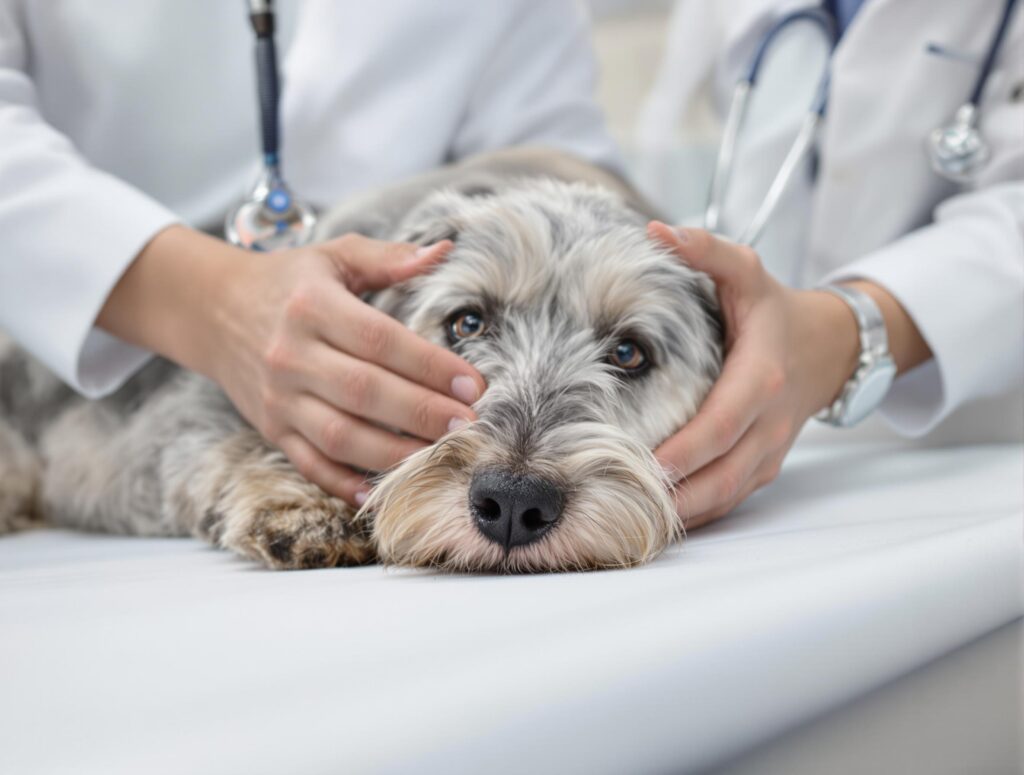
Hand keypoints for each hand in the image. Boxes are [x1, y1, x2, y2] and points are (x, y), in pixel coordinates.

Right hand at [100, 226, 484, 505]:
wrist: (212, 310)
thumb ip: (388, 256)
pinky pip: (310, 464)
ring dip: (394, 454)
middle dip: (422, 413)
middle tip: (468, 426)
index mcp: (311, 306)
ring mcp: (279, 398)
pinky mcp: (271, 429)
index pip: (380, 341)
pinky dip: (344, 484)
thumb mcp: (333, 256)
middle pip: (364, 392)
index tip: (473, 384)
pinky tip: (381, 492)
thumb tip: (444, 250)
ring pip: (340, 436)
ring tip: (439, 457)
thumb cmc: (286, 282)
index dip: (430, 365)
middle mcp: (291, 355)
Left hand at [648, 222, 860, 528]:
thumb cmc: (773, 312)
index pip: (721, 425)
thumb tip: (658, 231)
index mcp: (762, 379)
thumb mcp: (745, 272)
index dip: (684, 450)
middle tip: (620, 503)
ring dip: (681, 514)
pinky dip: (694, 514)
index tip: (644, 465)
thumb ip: (706, 250)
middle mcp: (770, 425)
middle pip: (721, 475)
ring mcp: (769, 452)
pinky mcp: (761, 467)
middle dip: (674, 495)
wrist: (827, 348)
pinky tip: (654, 519)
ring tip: (628, 520)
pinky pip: (727, 500)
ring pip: (725, 497)